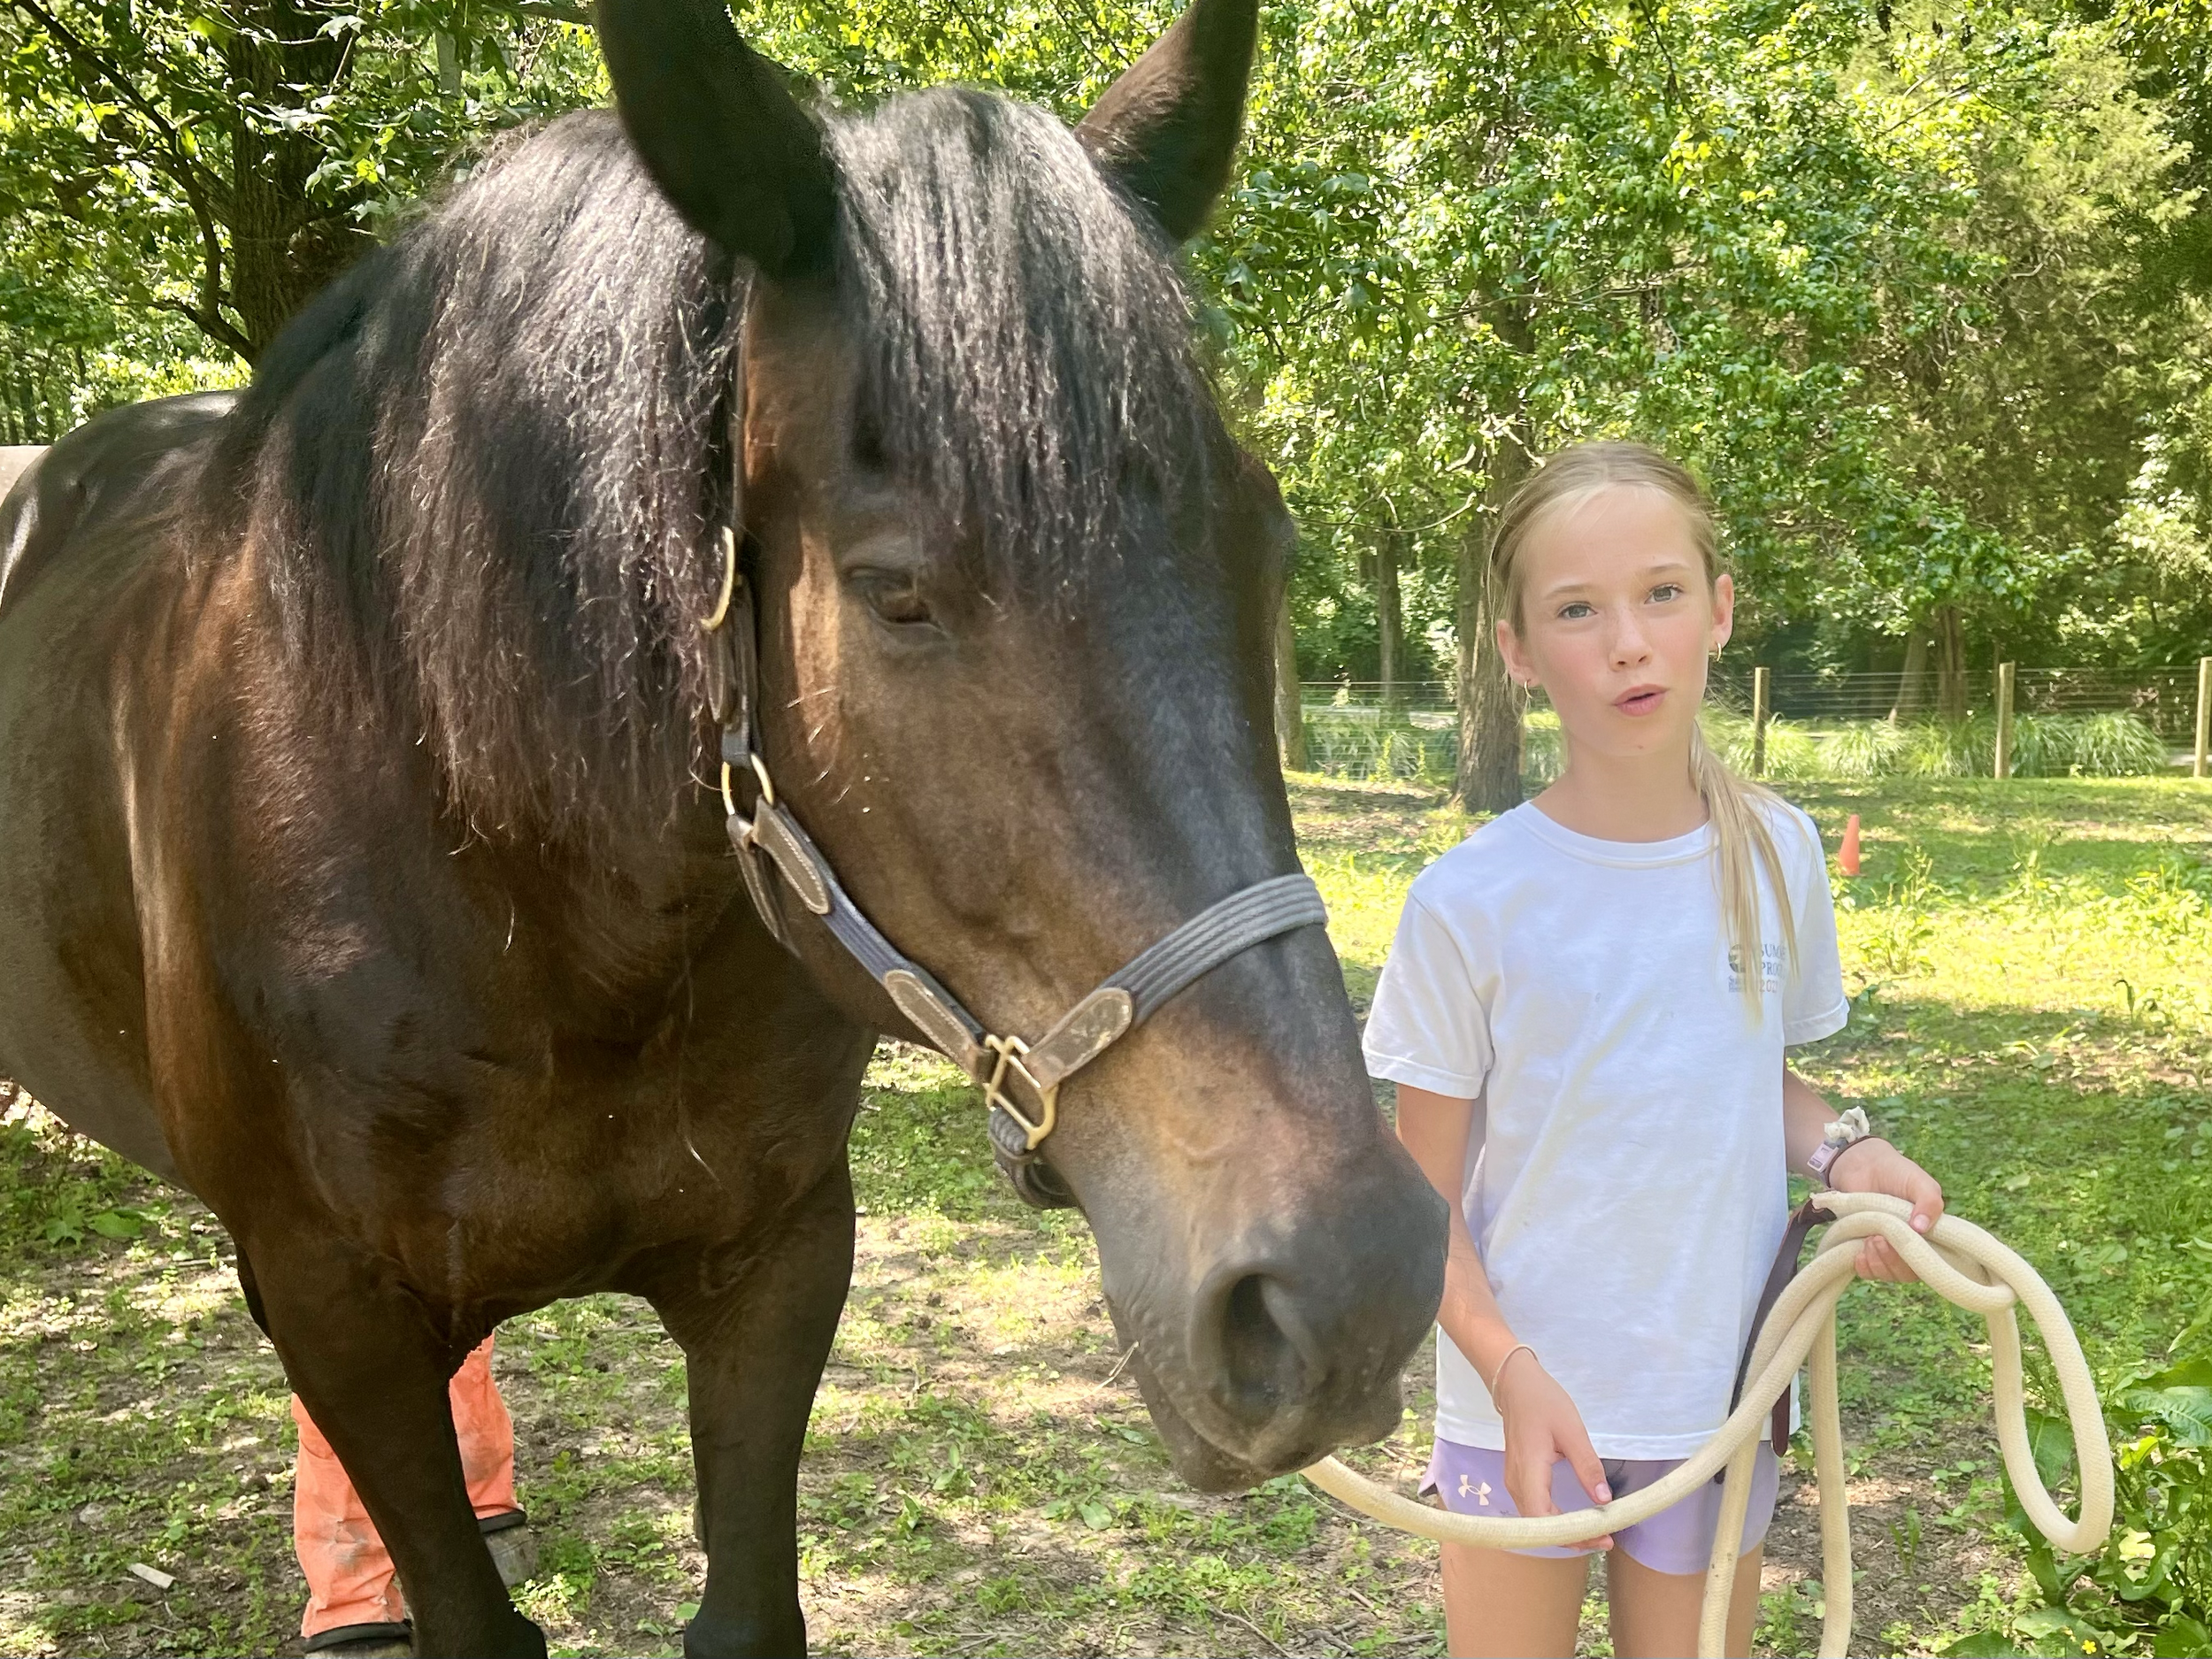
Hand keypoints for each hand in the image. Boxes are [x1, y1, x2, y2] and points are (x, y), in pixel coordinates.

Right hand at [1493, 1355, 1613, 1548]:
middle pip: (1538, 1526)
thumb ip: (1588, 1466)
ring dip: (1563, 1531)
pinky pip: (1534, 1509)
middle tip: (1604, 1538)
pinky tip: (1573, 1519)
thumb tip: (1604, 1501)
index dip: (1571, 1535)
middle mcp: (1516, 1482)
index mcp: (1528, 1471)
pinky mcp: (1518, 1477)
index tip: (1601, 1537)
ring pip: (1535, 1520)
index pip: (1543, 1519)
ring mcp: (1514, 1480)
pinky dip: (1554, 1520)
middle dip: (1571, 1538)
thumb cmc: (1543, 1402)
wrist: (1515, 1383)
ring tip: (1594, 1532)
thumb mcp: (1572, 1431)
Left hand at [1827, 1137, 1944, 1280]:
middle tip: (1879, 1239)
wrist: (1863, 1165)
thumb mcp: (1920, 1183)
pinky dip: (1864, 1267)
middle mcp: (1911, 1247)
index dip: (1923, 1262)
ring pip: (1888, 1273)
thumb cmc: (1897, 1173)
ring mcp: (1888, 1250)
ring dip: (1878, 1262)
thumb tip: (1922, 1229)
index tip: (1907, 1246)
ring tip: (1869, 1239)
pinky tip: (1859, 1254)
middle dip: (1893, 1261)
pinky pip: (1868, 1272)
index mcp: (1932, 1236)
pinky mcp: (1866, 1250)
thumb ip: (1930, 1202)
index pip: (1934, 1263)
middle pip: (1908, 1273)